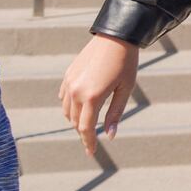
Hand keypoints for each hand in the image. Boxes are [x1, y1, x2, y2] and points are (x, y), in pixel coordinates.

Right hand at [60, 34, 139, 156]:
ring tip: (88, 124)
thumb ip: (116, 113)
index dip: (89, 142)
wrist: (115, 37)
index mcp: (92, 97)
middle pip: (76, 122)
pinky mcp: (67, 76)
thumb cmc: (126, 64)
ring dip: (76, 120)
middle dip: (84, 133)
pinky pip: (64, 98)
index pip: (86, 128)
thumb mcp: (125, 89)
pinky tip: (81, 107)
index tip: (92, 153)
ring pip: (67, 111)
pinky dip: (71, 106)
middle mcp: (76, 92)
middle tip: (93, 141)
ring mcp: (69, 83)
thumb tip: (110, 136)